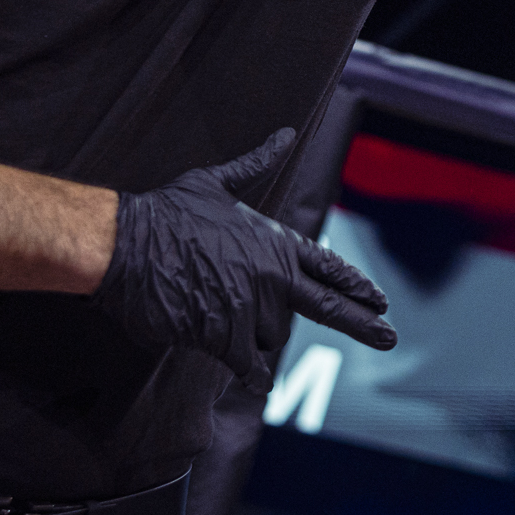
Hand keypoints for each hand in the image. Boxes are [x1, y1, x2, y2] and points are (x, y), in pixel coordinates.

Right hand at [90, 129, 394, 391]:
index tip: (380, 299)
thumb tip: (286, 133)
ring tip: (223, 312)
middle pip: (326, 307)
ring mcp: (250, 308)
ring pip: (273, 335)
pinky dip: (251, 373)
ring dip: (257, 333)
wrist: (124, 245)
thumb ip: (256, 163)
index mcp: (274, 242)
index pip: (327, 266)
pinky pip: (247, 362)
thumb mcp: (216, 181)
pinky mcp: (221, 335)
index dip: (355, 282)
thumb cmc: (166, 212)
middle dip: (361, 322)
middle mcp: (271, 277)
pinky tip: (257, 381)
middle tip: (389, 337)